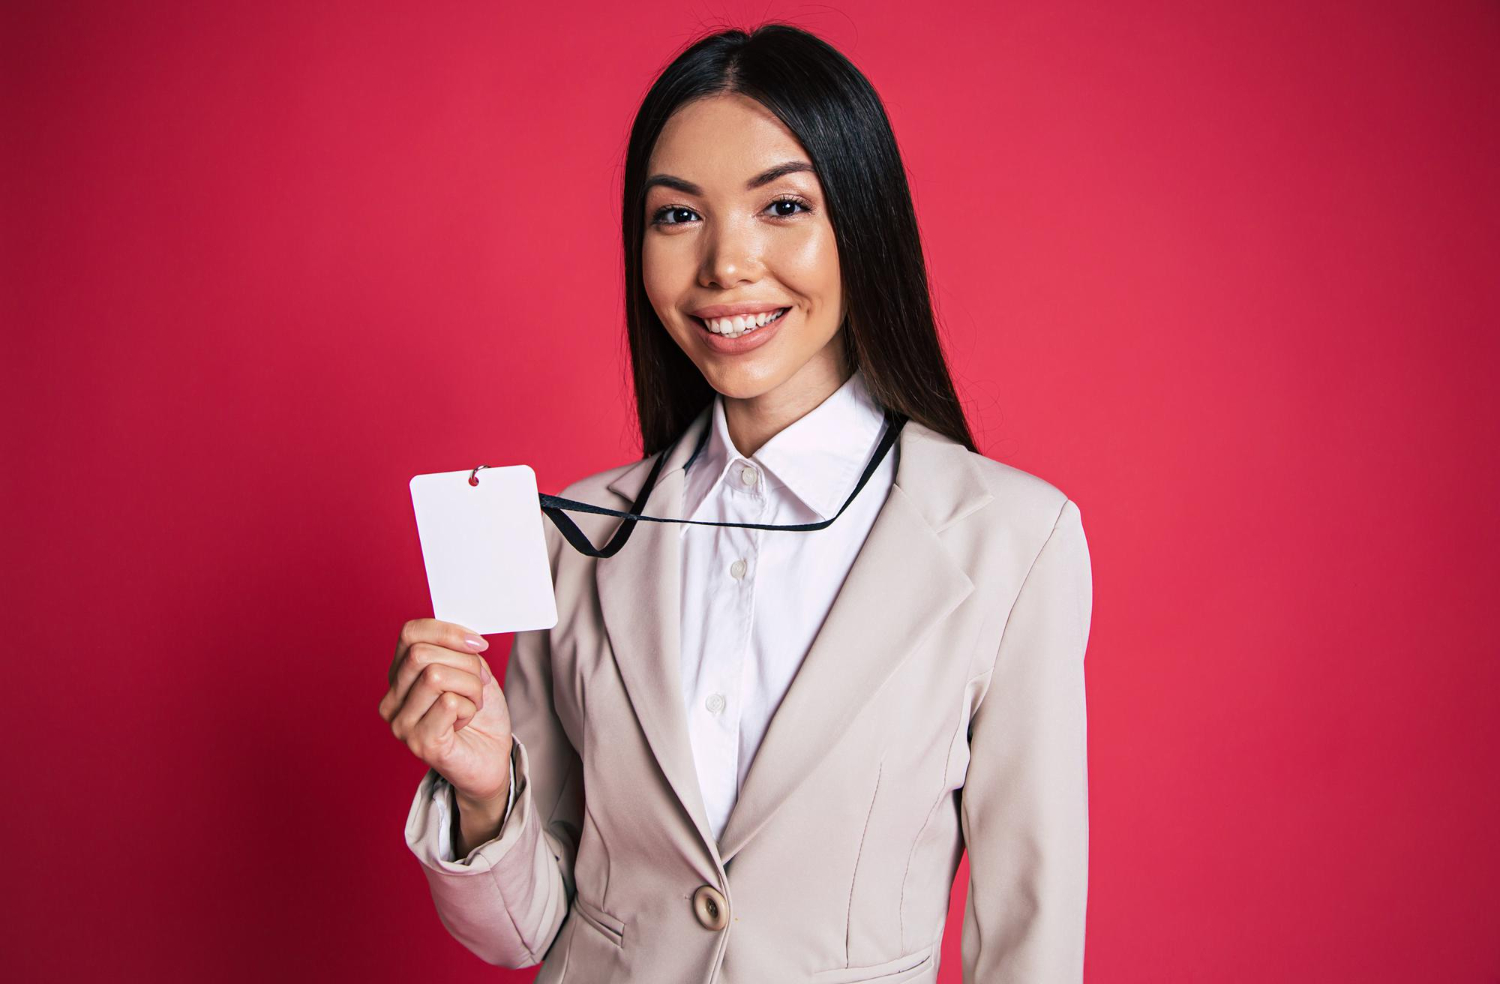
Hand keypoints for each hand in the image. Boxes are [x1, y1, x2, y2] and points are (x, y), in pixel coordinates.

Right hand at [379, 618, 512, 805]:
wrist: (490, 759)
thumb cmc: (479, 716)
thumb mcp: (471, 672)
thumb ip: (459, 651)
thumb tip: (464, 636)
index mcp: (400, 677)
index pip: (410, 633)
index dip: (447, 631)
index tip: (478, 643)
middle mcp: (392, 701)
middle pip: (421, 654)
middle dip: (465, 662)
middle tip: (481, 681)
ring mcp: (401, 724)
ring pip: (435, 675)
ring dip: (470, 686)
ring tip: (474, 703)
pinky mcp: (420, 743)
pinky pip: (448, 702)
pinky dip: (469, 707)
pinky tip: (466, 721)